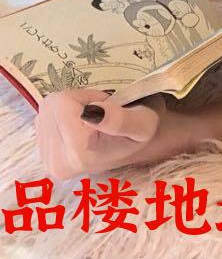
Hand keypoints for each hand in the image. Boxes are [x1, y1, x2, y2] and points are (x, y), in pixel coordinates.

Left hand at [36, 88, 165, 179]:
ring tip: (90, 119)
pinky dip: (60, 116)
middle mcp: (59, 162)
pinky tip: (78, 126)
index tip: (105, 106)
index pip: (62, 102)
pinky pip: (43, 120)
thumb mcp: (142, 123)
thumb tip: (91, 112)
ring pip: (46, 110)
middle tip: (98, 112)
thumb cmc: (140, 131)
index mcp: (80, 153)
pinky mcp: (45, 158)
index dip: (86, 96)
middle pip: (52, 105)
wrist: (135, 149)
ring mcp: (49, 162)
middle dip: (75, 101)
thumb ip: (119, 120)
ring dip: (68, 107)